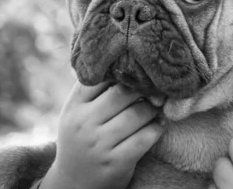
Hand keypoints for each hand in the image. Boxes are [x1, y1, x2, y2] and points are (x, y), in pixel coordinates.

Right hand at [40, 81, 163, 188]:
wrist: (73, 183)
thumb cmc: (81, 137)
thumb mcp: (77, 111)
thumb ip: (94, 87)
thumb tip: (124, 57)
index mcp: (74, 106)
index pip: (103, 77)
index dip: (125, 71)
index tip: (140, 70)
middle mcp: (83, 123)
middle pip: (124, 93)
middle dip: (144, 88)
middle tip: (156, 87)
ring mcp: (99, 144)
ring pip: (138, 114)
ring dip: (154, 108)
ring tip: (158, 105)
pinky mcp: (116, 163)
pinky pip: (146, 137)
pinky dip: (157, 128)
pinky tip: (159, 124)